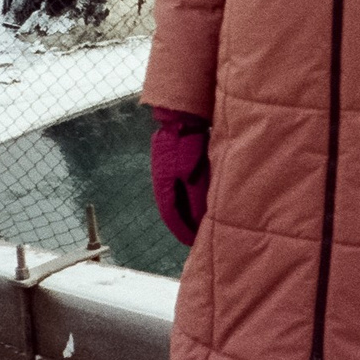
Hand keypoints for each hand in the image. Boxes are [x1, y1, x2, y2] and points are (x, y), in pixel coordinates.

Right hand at [150, 109, 210, 245]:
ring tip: (196, 224)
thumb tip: (197, 220)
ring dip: (184, 212)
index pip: (170, 214)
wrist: (181, 117)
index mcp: (163, 184)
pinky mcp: (171, 164)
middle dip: (182, 224)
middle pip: (171, 208)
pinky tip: (196, 201)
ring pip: (175, 198)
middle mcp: (161, 180)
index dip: (181, 230)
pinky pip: (178, 187)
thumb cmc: (188, 143)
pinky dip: (186, 198)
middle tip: (194, 238)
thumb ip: (195, 197)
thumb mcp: (194, 173)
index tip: (191, 243)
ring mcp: (165, 171)